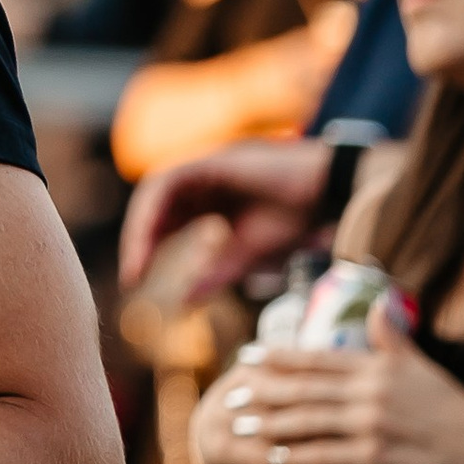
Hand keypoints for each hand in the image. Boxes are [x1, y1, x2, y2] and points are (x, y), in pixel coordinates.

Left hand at [118, 140, 327, 296]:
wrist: (331, 190)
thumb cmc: (299, 217)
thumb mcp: (250, 253)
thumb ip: (217, 273)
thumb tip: (183, 302)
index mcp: (214, 198)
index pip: (169, 219)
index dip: (150, 246)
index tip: (136, 279)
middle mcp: (205, 179)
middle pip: (157, 206)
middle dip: (140, 239)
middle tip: (132, 276)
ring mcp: (208, 166)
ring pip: (156, 192)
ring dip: (142, 227)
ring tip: (137, 263)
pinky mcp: (213, 161)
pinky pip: (168, 183)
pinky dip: (154, 211)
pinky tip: (150, 239)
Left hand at [212, 310, 463, 463]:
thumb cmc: (452, 410)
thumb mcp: (423, 367)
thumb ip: (392, 339)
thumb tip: (377, 305)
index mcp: (378, 367)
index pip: (317, 358)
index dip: (278, 357)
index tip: (247, 356)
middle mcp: (370, 392)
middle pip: (304, 390)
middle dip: (263, 392)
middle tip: (231, 394)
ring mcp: (371, 426)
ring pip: (308, 423)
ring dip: (269, 425)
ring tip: (240, 427)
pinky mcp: (375, 459)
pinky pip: (326, 457)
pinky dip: (297, 458)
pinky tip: (274, 459)